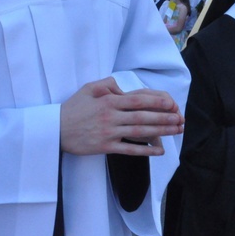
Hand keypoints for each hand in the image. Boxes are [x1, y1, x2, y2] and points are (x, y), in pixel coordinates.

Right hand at [60, 77, 184, 156]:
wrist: (54, 130)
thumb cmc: (73, 108)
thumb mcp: (88, 89)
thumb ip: (107, 84)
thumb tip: (122, 86)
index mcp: (109, 101)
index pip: (138, 100)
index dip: (157, 102)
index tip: (171, 103)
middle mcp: (111, 116)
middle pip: (143, 116)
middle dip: (164, 118)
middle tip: (180, 119)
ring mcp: (109, 133)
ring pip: (139, 132)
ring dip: (160, 132)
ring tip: (175, 131)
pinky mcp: (105, 147)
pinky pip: (129, 149)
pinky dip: (145, 150)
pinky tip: (159, 151)